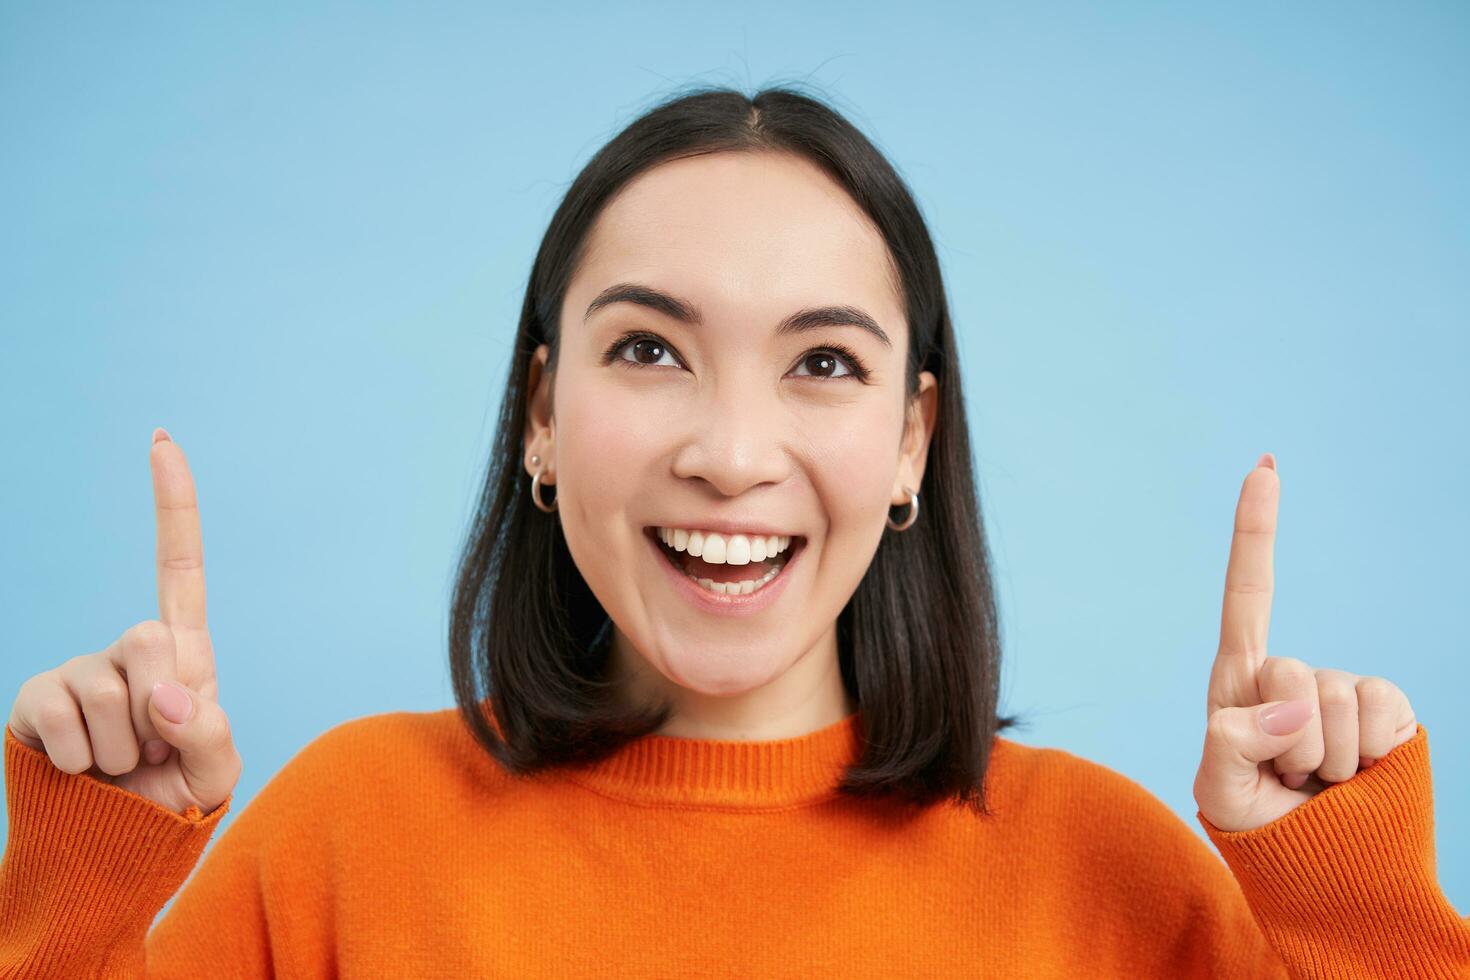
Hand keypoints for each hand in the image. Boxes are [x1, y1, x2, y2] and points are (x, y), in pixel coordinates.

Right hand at [7, 428, 239, 816]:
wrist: (114, 846)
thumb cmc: (174, 799)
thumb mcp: (214, 772)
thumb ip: (209, 734)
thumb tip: (166, 695)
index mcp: (182, 652)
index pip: (178, 567)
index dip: (172, 504)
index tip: (161, 440)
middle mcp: (126, 648)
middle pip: (146, 635)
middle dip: (160, 705)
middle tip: (157, 748)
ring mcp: (77, 670)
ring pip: (108, 689)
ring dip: (125, 749)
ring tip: (125, 767)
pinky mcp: (35, 701)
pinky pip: (64, 722)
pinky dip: (84, 761)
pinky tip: (85, 770)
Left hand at [1193, 454, 1417, 832]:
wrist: (1321, 869)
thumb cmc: (1258, 824)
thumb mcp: (1220, 788)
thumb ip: (1232, 745)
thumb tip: (1291, 710)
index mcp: (1241, 680)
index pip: (1249, 595)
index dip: (1258, 530)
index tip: (1265, 466)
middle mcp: (1295, 674)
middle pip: (1288, 672)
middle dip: (1284, 740)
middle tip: (1284, 776)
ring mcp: (1346, 690)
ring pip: (1337, 701)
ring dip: (1325, 760)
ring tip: (1316, 783)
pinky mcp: (1391, 713)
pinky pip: (1386, 714)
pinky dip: (1370, 754)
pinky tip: (1358, 776)